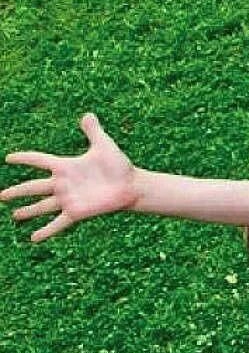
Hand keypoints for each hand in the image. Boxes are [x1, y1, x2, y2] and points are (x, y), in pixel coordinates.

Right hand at [4, 114, 138, 242]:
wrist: (132, 186)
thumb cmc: (118, 166)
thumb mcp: (104, 145)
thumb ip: (94, 131)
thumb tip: (87, 114)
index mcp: (66, 166)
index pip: (40, 160)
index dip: (25, 158)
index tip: (8, 158)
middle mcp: (63, 184)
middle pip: (34, 187)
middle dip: (18, 191)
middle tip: (1, 196)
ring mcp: (68, 199)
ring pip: (42, 206)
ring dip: (28, 211)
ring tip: (14, 215)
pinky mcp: (76, 212)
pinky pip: (58, 223)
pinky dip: (46, 231)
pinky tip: (33, 238)